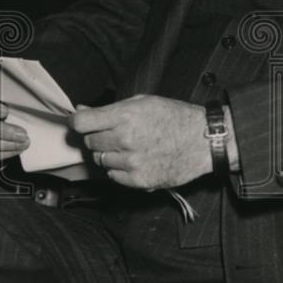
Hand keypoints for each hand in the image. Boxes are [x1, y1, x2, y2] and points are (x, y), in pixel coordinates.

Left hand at [71, 95, 212, 188]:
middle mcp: (126, 139)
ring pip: (101, 160)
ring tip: (131, 147)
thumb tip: (81, 109)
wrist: (203, 141)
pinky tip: (137, 160)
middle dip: (99, 137)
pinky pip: (113, 176)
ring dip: (110, 154)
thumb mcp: (144, 102)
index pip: (82, 122)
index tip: (82, 123)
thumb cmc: (175, 118)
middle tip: (117, 134)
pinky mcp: (138, 180)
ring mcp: (132, 162)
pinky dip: (120, 169)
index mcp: (126, 116)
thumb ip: (110, 108)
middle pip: (90, 142)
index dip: (79, 122)